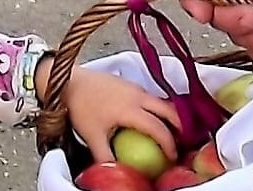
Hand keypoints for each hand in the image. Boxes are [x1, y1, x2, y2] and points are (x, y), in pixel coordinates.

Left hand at [61, 66, 180, 163]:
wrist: (70, 82)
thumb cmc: (81, 107)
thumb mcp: (92, 136)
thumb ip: (105, 156)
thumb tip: (115, 172)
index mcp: (132, 109)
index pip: (158, 128)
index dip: (169, 144)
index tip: (172, 156)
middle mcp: (138, 96)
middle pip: (168, 109)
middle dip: (180, 125)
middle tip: (182, 140)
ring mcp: (135, 87)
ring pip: (161, 100)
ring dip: (169, 114)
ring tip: (171, 130)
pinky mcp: (129, 83)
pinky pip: (151, 95)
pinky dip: (158, 107)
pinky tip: (150, 116)